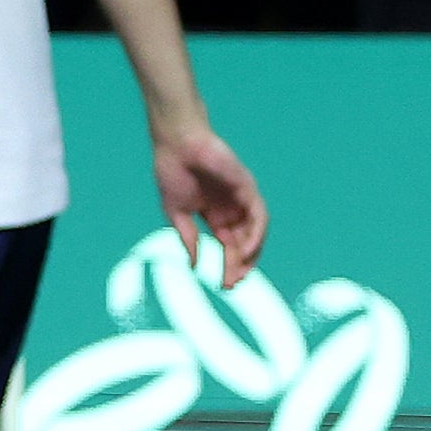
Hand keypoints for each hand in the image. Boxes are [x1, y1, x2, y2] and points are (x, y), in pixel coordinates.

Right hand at [154, 124, 265, 286]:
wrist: (176, 144)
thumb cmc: (172, 172)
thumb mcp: (177, 212)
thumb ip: (188, 238)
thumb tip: (193, 266)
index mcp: (216, 216)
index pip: (228, 246)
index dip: (227, 266)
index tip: (224, 285)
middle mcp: (232, 209)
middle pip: (244, 243)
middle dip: (240, 265)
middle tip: (232, 285)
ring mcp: (241, 199)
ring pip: (255, 232)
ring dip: (250, 254)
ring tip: (239, 272)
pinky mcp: (247, 188)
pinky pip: (258, 216)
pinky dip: (255, 235)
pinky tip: (245, 250)